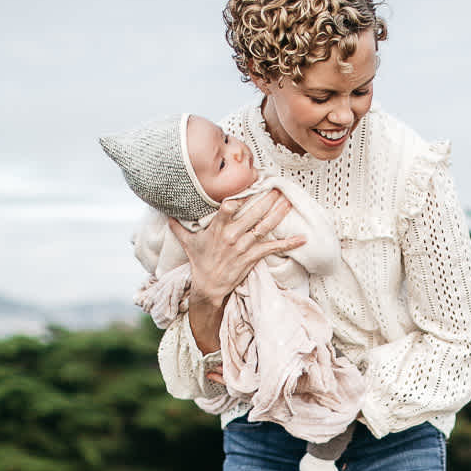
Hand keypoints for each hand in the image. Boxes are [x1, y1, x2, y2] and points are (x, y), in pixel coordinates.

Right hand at [165, 191, 302, 353]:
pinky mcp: (252, 257)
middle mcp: (232, 235)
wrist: (209, 287)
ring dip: (279, 213)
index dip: (241, 196)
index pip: (229, 207)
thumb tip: (167, 215)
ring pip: (265, 226)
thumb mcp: (188, 243)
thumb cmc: (200, 262)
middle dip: (268, 199)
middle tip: (280, 186)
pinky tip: (302, 238)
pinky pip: (273, 248)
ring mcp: (244, 246)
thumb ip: (179, 227)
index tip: (253, 183)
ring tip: (290, 201)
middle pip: (253, 213)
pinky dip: (289, 243)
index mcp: (218, 228)